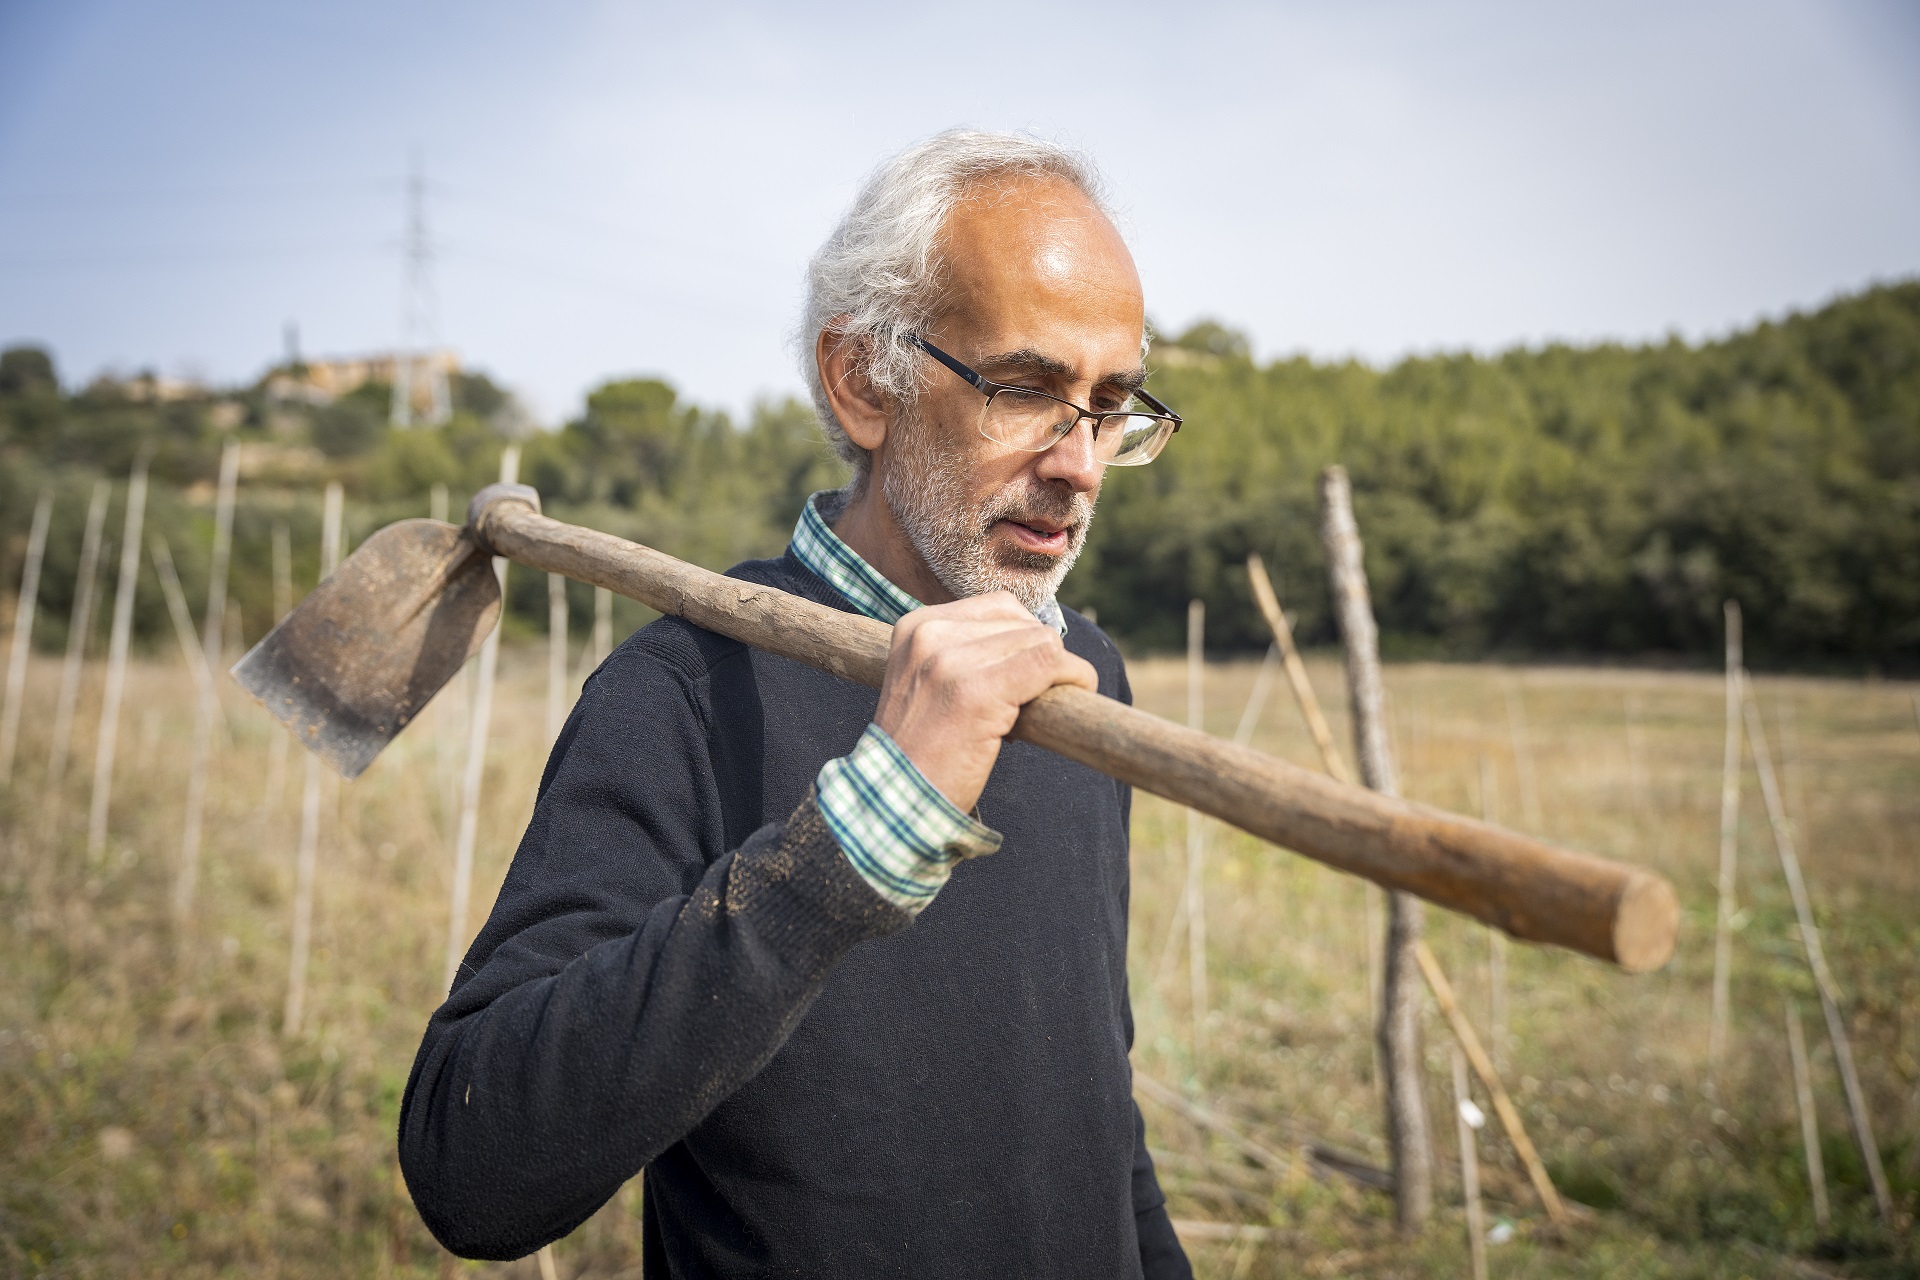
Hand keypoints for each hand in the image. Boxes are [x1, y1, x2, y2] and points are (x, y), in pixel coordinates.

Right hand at [873, 592, 1098, 812]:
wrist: (895, 800)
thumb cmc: (922, 751)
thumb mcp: (927, 683)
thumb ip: (967, 652)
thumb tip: (1041, 642)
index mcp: (916, 625)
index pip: (1000, 608)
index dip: (1024, 643)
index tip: (1016, 683)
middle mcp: (930, 634)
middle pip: (1025, 623)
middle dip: (1039, 662)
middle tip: (1020, 707)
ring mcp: (951, 660)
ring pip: (1044, 641)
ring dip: (1057, 676)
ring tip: (1026, 716)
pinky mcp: (977, 691)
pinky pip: (1050, 664)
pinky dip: (1074, 679)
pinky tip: (1068, 702)